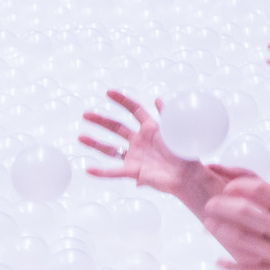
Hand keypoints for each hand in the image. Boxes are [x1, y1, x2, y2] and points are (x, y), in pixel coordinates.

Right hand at [78, 90, 213, 202]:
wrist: (189, 176)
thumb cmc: (185, 153)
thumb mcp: (177, 131)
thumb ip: (167, 115)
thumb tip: (157, 99)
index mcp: (151, 128)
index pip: (134, 110)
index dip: (122, 101)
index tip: (108, 92)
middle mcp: (139, 140)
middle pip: (117, 127)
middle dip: (101, 120)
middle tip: (86, 114)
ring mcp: (134, 156)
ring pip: (110, 149)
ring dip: (95, 143)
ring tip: (80, 137)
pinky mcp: (133, 171)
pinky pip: (114, 172)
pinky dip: (101, 172)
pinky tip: (88, 170)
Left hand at [202, 173, 269, 269]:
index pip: (260, 190)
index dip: (238, 185)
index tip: (229, 186)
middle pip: (244, 212)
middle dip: (221, 205)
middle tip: (210, 203)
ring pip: (241, 238)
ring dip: (220, 230)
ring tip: (208, 225)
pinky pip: (248, 267)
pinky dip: (231, 265)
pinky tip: (219, 261)